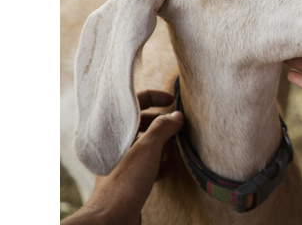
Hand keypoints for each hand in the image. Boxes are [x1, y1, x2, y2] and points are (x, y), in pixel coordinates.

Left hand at [62, 90, 183, 224]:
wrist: (111, 218)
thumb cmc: (125, 182)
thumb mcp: (147, 149)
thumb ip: (163, 128)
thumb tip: (177, 116)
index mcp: (118, 131)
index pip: (135, 102)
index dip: (155, 97)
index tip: (173, 100)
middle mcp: (119, 143)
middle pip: (144, 122)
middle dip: (164, 122)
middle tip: (180, 125)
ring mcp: (125, 161)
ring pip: (149, 144)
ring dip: (166, 143)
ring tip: (181, 145)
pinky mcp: (131, 177)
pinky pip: (150, 163)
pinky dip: (162, 162)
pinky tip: (174, 167)